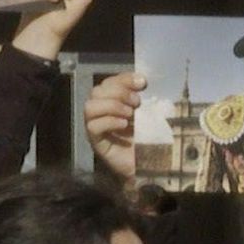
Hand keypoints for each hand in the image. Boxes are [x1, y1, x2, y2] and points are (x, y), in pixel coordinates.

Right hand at [84, 71, 144, 185]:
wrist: (153, 165)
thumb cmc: (153, 137)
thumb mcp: (150, 111)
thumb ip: (144, 95)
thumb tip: (142, 79)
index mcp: (114, 101)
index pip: (109, 82)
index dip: (124, 78)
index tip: (143, 82)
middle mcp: (102, 112)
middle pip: (97, 91)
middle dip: (119, 92)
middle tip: (137, 103)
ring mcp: (98, 127)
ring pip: (90, 106)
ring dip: (111, 106)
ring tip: (130, 114)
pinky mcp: (97, 142)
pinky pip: (93, 126)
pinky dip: (109, 121)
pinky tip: (124, 125)